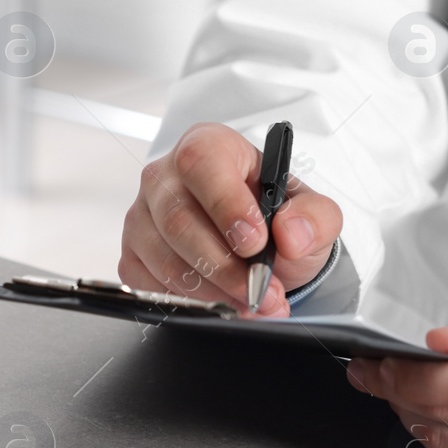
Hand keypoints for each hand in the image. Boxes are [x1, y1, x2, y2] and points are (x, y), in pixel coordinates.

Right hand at [120, 122, 342, 316]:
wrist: (259, 249)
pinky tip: (219, 301)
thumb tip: (291, 232)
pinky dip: (187, 301)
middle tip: (259, 289)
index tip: (255, 242)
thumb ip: (314, 217)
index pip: (201, 162)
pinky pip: (148, 283)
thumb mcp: (312, 213)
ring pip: (163, 257)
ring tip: (249, 302)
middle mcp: (164, 176)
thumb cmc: (275, 219)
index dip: (225, 204)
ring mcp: (142, 215)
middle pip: (177, 218)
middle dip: (223, 265)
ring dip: (210, 290)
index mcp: (208, 146)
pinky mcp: (132, 253)